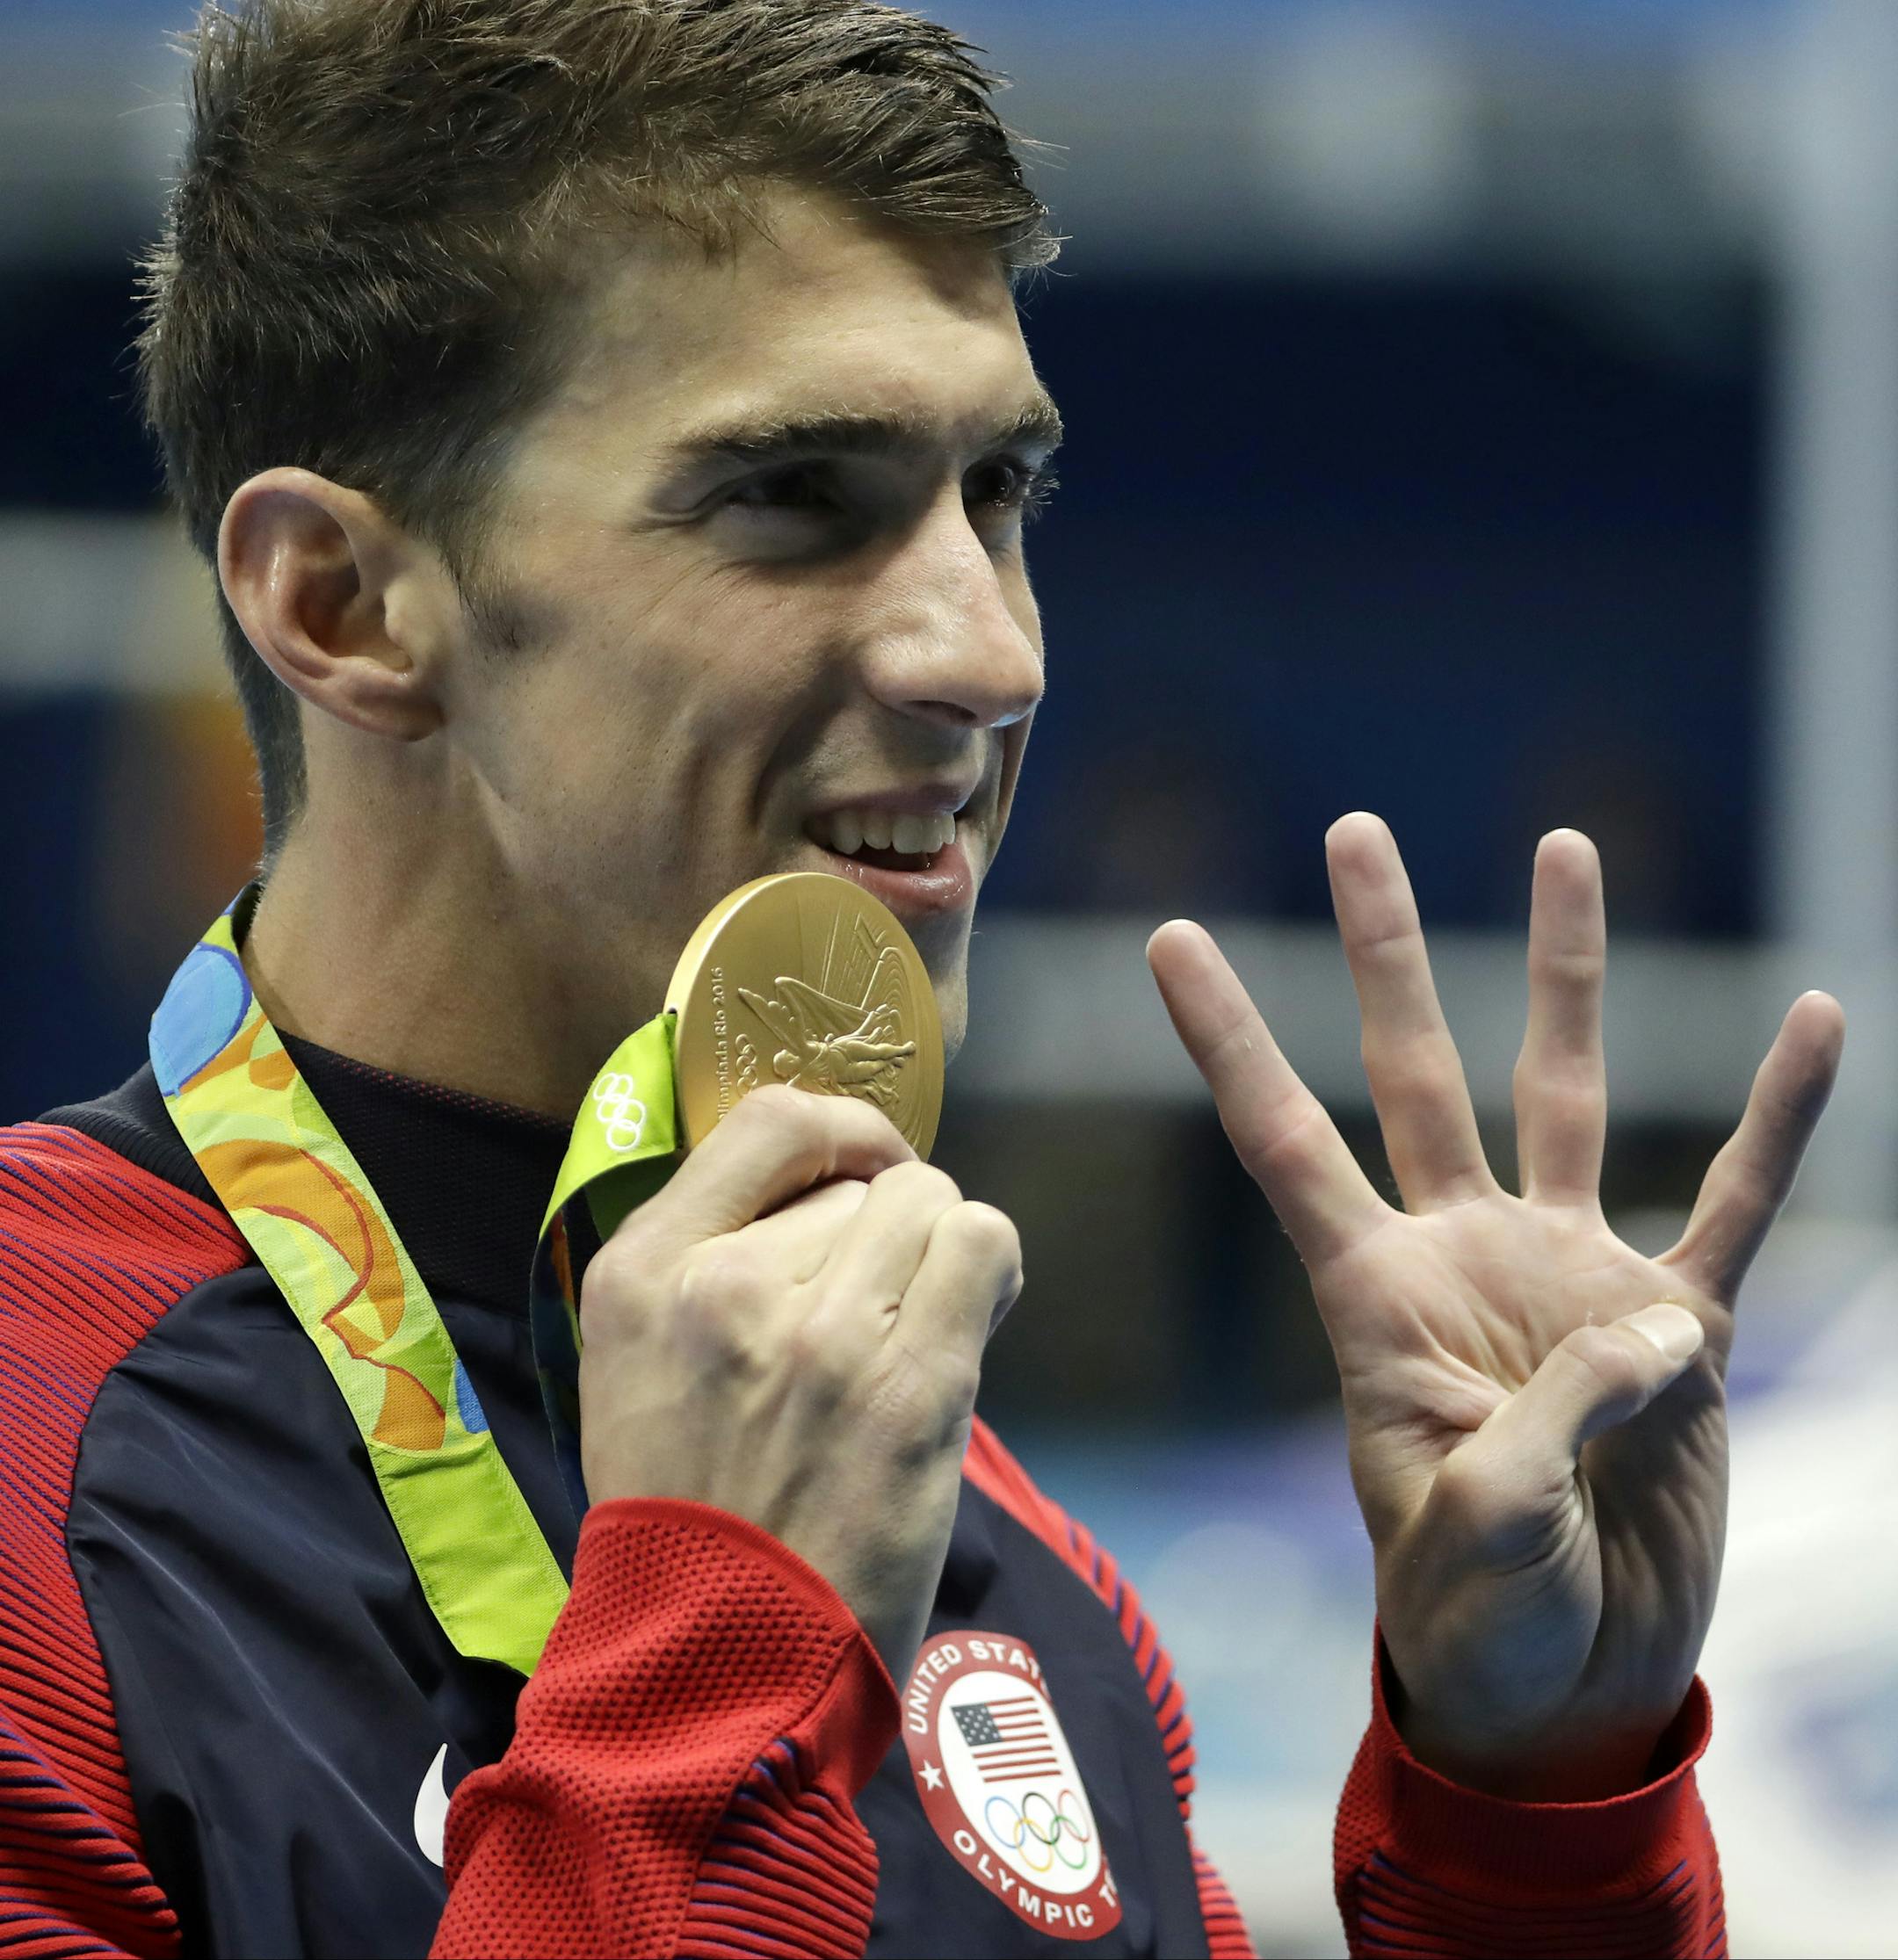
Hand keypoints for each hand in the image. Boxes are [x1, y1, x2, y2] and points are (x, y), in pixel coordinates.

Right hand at [578, 1084, 1022, 1678]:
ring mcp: (825, 1332)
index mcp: (642, 1271)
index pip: (772, 1121)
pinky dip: (989, 1273)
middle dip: (883, 1236)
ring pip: (933, 1204)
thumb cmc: (682, 1518)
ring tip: (924, 1319)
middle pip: (867, 1181)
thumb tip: (826, 1196)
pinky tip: (969, 1321)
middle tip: (878, 1311)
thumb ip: (704, 1267)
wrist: (715, 1662)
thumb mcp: (632, 1367)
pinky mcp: (912, 1385)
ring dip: (940, 1254)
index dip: (845, 1131)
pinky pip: (985, 1245)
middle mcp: (728, 1284)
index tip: (864, 1171)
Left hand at [1149, 815, 1844, 1799]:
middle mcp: (1463, 1254)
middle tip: (1357, 828)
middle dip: (1385, 951)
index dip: (1226, 1038)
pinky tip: (1817, 1025)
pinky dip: (1780, 1120)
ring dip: (1567, 972)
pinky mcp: (1677, 1331)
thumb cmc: (1479, 1625)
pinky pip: (1739, 1201)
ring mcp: (1572, 1278)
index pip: (1282, 1138)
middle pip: (1414, 1070)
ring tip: (1564, 846)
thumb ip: (1554, 1426)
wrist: (1565, 1686)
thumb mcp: (1482, 1537)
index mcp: (1375, 1296)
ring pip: (1565, 1092)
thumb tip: (1656, 1331)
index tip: (1172, 936)